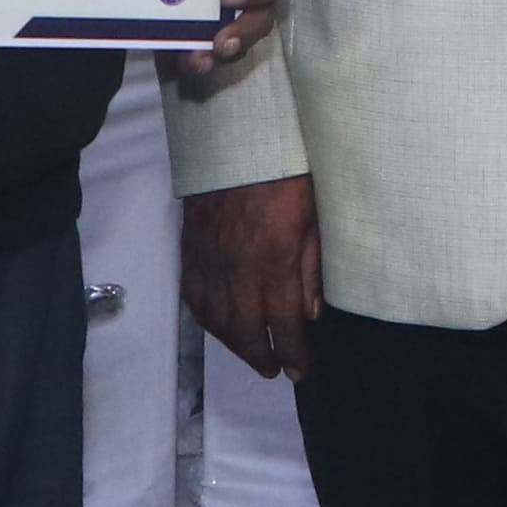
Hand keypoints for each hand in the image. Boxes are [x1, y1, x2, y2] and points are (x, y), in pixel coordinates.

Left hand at [179, 0, 292, 82]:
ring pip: (244, 42)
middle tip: (221, 44)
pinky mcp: (223, 36)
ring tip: (200, 61)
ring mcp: (241, 17)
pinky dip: (203, 59)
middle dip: (242, 32)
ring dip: (223, 53)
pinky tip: (191, 61)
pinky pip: (220, 55)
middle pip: (263, 18)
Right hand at [184, 173, 320, 381]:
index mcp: (274, 259)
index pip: (283, 322)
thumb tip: (311, 314)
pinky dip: (206, 317)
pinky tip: (218, 325)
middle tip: (272, 370)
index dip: (291, 352)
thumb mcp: (315, 218)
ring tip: (249, 353)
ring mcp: (210, 258)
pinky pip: (194, 294)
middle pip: (245, 328)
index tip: (298, 371)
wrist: (239, 135)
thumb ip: (311, 269)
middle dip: (260, 355)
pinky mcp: (191, 246)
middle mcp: (238, 267)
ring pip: (216, 317)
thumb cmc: (287, 171)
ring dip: (232, 343)